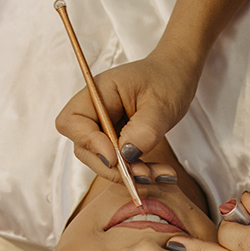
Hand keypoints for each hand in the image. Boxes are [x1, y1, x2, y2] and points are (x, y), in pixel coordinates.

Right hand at [55, 47, 202, 181]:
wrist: (176, 77)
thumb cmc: (167, 81)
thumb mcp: (161, 105)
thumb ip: (144, 130)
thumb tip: (126, 156)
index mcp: (98, 92)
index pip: (73, 121)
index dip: (89, 142)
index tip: (115, 157)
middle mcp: (94, 111)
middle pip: (84, 148)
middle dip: (112, 166)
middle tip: (143, 173)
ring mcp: (102, 128)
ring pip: (102, 161)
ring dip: (128, 173)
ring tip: (160, 173)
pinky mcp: (114, 141)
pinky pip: (118, 163)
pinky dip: (136, 171)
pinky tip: (160, 173)